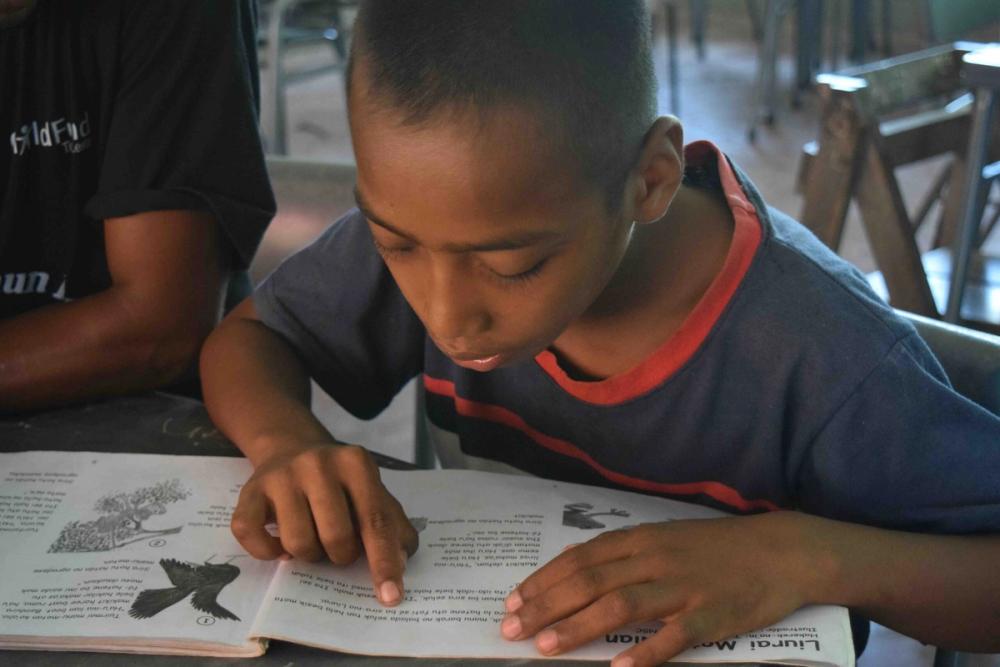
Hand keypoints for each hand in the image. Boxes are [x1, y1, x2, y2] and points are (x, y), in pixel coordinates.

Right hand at [230, 441, 418, 605]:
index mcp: (355, 463)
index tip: (391, 596)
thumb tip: (402, 562)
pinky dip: (268, 551)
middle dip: (341, 555)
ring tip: (312, 537)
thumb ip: (391, 525)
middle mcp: (318, 463)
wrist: (291, 449)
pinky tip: (280, 543)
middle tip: (338, 545)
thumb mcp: (371, 492)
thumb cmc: (339, 482)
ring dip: (309, 554)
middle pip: (336, 537)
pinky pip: (253, 537)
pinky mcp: (250, 491)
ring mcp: (281, 476)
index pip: (375, 520)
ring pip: (297, 543)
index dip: (384, 561)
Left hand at [500, 513, 824, 666]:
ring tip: (547, 648)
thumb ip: (622, 553)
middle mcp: (655, 559)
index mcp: (641, 539)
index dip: (543, 581)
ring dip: (579, 627)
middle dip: (545, 606)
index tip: (512, 602)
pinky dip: (645, 653)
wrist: (780, 550)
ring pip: (621, 605)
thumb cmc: (716, 548)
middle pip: (590, 581)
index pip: (580, 559)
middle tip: (512, 630)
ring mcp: (683, 587)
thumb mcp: (665, 538)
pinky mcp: (712, 615)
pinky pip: (674, 637)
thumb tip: (574, 567)